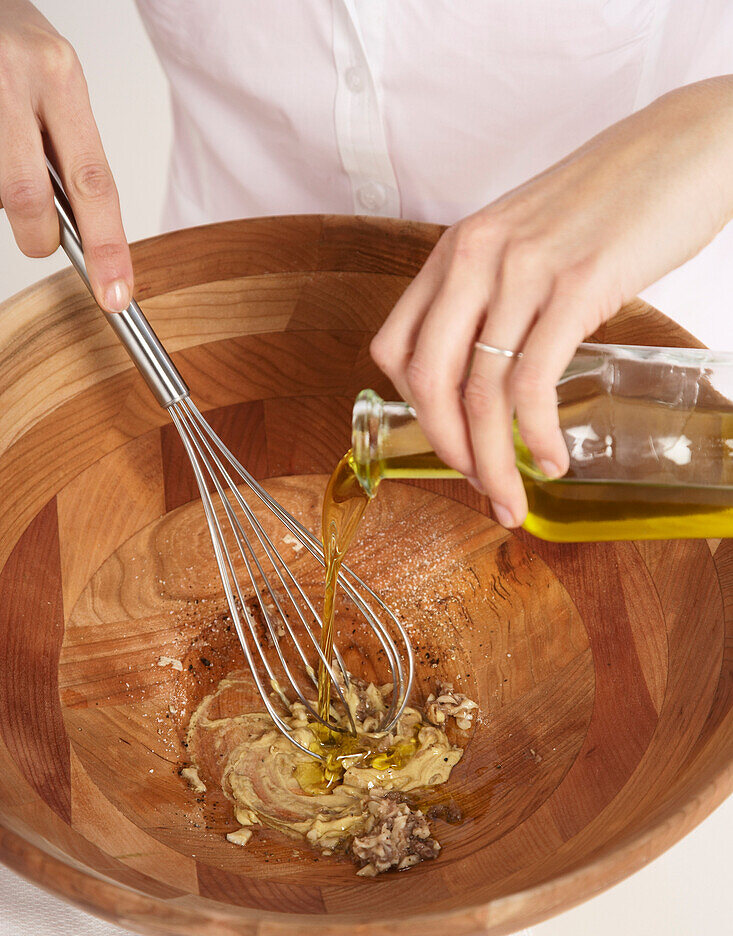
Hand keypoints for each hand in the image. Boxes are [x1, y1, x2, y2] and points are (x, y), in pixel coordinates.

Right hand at [0, 1, 131, 310]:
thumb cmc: (10, 40)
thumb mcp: (55, 78)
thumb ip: (68, 143)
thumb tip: (80, 221)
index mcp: (60, 77)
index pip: (95, 183)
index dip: (108, 248)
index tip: (116, 294)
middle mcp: (16, 80)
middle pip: (30, 199)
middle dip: (39, 236)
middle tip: (42, 240)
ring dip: (1, 191)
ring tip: (5, 151)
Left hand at [371, 76, 732, 527]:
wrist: (689, 146)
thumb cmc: (616, 198)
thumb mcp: (530, 238)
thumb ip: (499, 293)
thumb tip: (492, 368)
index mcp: (458, 248)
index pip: (395, 348)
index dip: (412, 412)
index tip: (446, 443)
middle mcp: (478, 257)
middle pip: (428, 380)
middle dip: (448, 451)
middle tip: (478, 488)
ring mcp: (525, 271)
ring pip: (481, 393)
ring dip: (493, 462)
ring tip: (512, 497)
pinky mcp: (577, 286)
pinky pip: (533, 384)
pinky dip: (536, 436)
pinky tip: (551, 459)